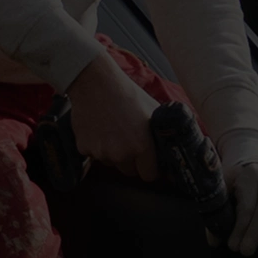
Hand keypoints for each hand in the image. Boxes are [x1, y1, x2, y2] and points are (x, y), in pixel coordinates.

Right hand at [67, 55, 159, 183]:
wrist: (95, 83)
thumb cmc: (125, 93)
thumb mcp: (153, 110)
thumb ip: (162, 132)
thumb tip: (173, 145)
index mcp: (141, 145)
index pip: (149, 175)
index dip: (150, 168)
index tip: (149, 162)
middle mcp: (121, 153)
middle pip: (130, 171)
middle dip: (132, 161)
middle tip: (129, 140)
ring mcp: (101, 152)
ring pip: (112, 163)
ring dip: (113, 153)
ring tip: (113, 130)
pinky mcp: (84, 149)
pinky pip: (94, 155)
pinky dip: (97, 146)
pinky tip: (99, 128)